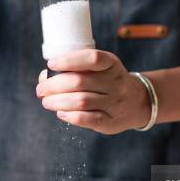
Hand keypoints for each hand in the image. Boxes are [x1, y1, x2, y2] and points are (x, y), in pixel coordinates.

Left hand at [36, 50, 151, 134]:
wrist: (138, 102)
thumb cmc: (109, 82)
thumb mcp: (101, 68)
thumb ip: (77, 69)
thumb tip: (45, 77)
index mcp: (111, 64)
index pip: (92, 59)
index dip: (69, 60)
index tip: (51, 64)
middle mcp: (115, 83)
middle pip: (80, 82)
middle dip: (55, 85)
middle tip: (41, 89)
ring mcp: (114, 103)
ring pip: (82, 101)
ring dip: (58, 101)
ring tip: (46, 101)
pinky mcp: (110, 121)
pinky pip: (89, 119)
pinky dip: (71, 116)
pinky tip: (60, 113)